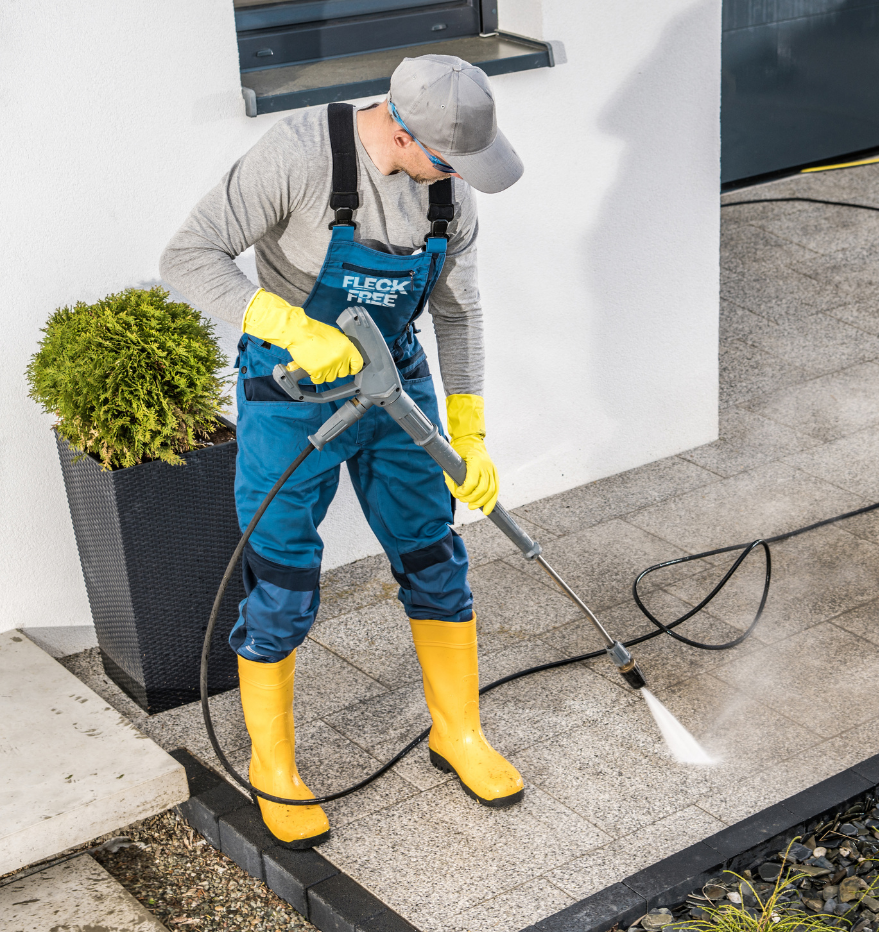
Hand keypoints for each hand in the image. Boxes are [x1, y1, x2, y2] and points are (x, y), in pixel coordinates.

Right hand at [243, 289, 362, 383]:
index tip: (350, 369)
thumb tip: (346, 356)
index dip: (353, 368)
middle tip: (328, 362)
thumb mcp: (335, 336)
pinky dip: (315, 376)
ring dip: (325, 373)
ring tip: (318, 361)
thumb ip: (343, 348)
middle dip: (336, 370)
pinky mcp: (318, 371)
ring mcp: (330, 365)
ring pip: (331, 378)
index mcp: (347, 347)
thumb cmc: (314, 331)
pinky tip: (312, 367)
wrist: (299, 332)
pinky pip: (319, 380)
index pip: (358, 364)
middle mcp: (341, 358)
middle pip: (343, 373)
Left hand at [443, 394, 498, 514]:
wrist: (471, 441)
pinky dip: (491, 501)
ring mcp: (492, 470)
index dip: (464, 492)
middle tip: (463, 501)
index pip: (472, 483)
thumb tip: (455, 491)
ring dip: (481, 502)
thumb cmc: (460, 451)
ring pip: (491, 491)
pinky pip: (496, 490)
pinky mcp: (495, 473)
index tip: (457, 493)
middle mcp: (486, 466)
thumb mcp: (452, 461)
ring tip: (472, 506)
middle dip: (472, 499)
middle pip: (483, 490)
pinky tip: (486, 510)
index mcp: (475, 462)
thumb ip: (452, 476)